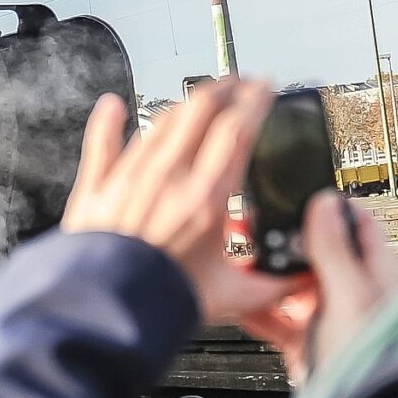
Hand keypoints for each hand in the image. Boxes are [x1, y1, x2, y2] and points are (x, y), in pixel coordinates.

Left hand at [62, 82, 300, 327]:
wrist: (104, 314)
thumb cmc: (158, 303)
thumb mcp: (228, 298)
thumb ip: (270, 286)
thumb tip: (300, 280)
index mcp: (204, 200)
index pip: (236, 129)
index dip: (254, 100)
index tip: (265, 87)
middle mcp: (166, 179)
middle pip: (200, 110)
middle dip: (225, 88)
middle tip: (240, 83)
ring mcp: (129, 178)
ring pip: (159, 120)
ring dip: (184, 103)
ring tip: (200, 98)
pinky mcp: (96, 189)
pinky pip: (101, 143)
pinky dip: (108, 121)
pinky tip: (112, 106)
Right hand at [236, 191, 397, 385]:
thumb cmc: (373, 359)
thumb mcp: (351, 296)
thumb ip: (335, 250)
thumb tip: (324, 202)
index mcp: (373, 273)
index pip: (355, 223)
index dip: (327, 206)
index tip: (297, 194)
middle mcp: (351, 292)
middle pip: (314, 253)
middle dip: (284, 241)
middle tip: (255, 228)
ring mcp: (327, 318)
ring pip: (290, 285)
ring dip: (265, 276)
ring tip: (240, 261)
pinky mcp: (306, 343)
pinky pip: (276, 319)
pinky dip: (256, 310)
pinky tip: (238, 302)